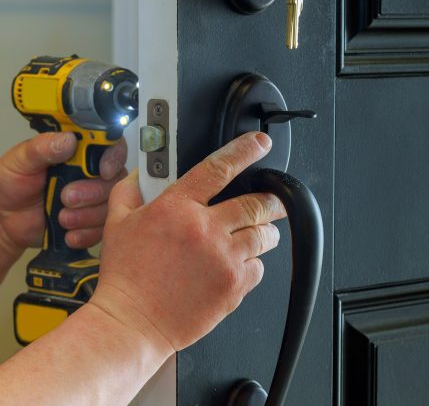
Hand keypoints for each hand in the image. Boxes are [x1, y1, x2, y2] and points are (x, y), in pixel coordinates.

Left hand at [0, 132, 126, 259]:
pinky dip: (86, 233)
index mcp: (78, 152)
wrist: (4, 220)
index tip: (102, 171)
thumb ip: (42, 147)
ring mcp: (94, 198)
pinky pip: (103, 228)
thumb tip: (68, 139)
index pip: (111, 146)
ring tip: (62, 217)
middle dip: (93, 193)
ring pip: (111, 205)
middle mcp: (91, 173)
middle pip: (115, 179)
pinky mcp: (93, 221)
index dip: (113, 158)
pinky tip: (68, 232)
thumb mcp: (20, 161)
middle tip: (67, 197)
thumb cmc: (11, 186)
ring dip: (88, 215)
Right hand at [91, 132, 285, 354]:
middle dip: (271, 199)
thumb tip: (141, 173)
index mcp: (177, 207)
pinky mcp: (233, 286)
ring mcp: (223, 258)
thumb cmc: (125, 276)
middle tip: (274, 201)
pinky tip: (240, 264)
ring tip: (260, 234)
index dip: (245, 151)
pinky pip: (260, 267)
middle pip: (255, 203)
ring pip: (263, 235)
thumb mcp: (117, 224)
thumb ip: (129, 191)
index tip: (260, 144)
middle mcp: (205, 229)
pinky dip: (255, 263)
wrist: (131, 323)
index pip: (219, 168)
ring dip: (266, 231)